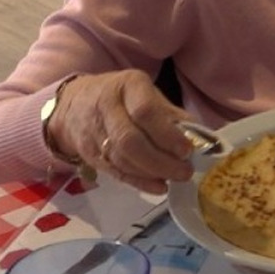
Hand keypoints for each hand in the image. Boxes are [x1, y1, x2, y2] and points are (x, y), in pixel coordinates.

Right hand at [47, 70, 199, 193]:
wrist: (74, 105)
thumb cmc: (122, 98)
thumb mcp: (147, 94)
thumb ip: (171, 114)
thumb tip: (201, 137)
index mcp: (127, 86)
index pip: (145, 111)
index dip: (167, 134)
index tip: (187, 150)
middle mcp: (107, 107)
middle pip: (130, 140)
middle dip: (160, 160)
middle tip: (184, 172)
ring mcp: (94, 132)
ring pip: (121, 159)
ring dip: (151, 173)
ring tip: (174, 178)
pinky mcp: (89, 153)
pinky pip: (115, 171)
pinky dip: (139, 182)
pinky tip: (158, 187)